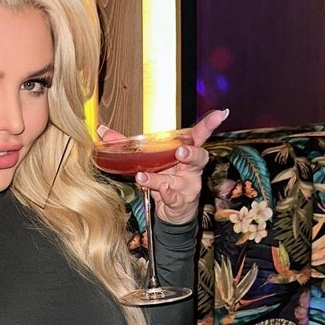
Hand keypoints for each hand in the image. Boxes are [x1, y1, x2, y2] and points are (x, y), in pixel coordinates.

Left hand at [97, 108, 229, 225]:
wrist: (172, 211)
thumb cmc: (163, 179)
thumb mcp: (148, 161)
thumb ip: (127, 146)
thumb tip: (104, 131)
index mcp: (185, 152)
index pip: (199, 136)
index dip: (210, 124)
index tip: (220, 113)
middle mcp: (191, 168)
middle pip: (199, 157)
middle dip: (191, 153)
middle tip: (181, 151)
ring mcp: (188, 186)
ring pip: (179, 180)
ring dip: (161, 178)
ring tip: (143, 176)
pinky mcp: (182, 202)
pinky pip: (174, 198)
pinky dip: (166, 194)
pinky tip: (160, 191)